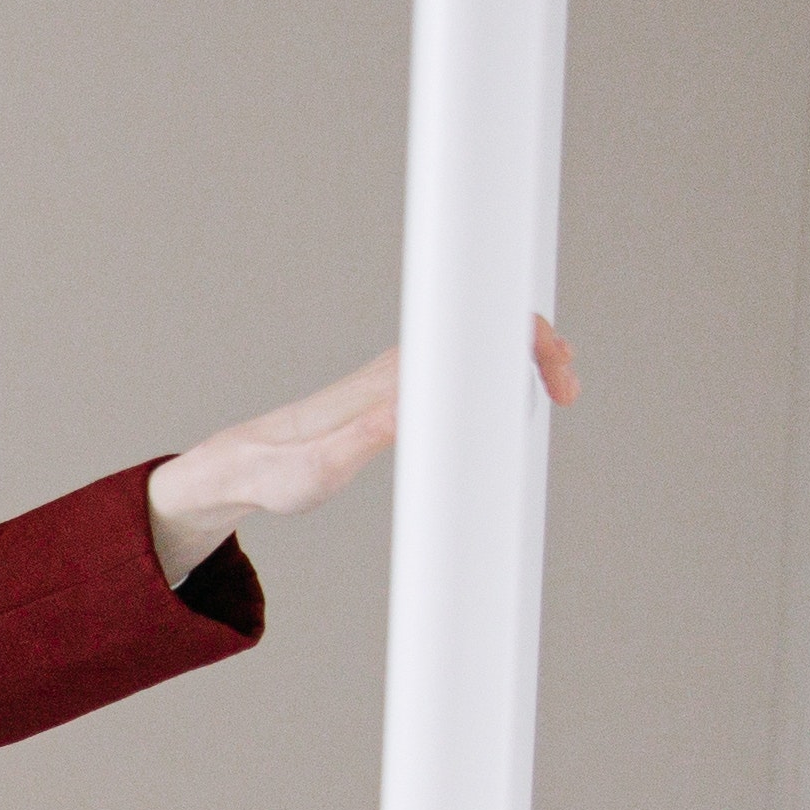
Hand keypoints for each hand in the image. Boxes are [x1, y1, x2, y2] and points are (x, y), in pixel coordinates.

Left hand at [146, 314, 581, 580]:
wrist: (241, 468)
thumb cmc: (275, 472)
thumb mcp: (317, 469)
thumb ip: (362, 439)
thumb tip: (411, 408)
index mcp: (386, 382)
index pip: (467, 338)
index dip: (518, 342)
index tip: (553, 367)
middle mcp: (395, 372)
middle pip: (479, 338)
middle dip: (533, 349)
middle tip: (568, 386)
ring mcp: (396, 382)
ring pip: (472, 355)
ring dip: (519, 364)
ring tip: (558, 387)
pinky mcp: (394, 399)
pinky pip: (456, 375)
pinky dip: (492, 380)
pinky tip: (512, 399)